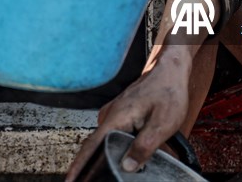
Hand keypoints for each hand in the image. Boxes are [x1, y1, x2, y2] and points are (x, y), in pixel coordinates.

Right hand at [65, 57, 190, 180]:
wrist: (170, 71)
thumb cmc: (168, 93)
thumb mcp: (162, 124)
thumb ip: (144, 146)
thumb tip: (127, 166)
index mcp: (117, 117)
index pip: (91, 146)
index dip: (79, 166)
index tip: (70, 180)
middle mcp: (109, 115)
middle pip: (96, 146)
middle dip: (95, 164)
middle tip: (101, 177)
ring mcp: (113, 113)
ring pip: (106, 141)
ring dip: (109, 154)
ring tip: (115, 167)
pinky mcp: (119, 113)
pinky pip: (112, 134)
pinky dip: (115, 145)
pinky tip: (125, 153)